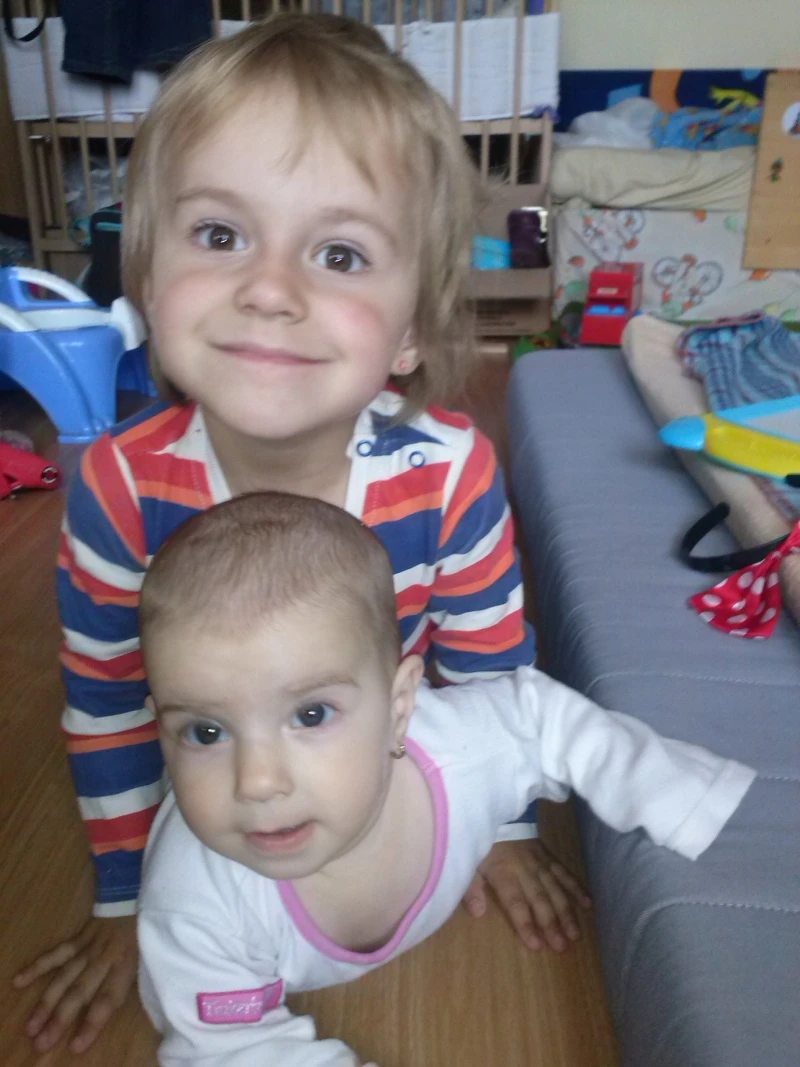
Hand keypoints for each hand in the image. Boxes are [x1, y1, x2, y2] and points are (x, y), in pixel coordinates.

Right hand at [13, 914, 137, 1052]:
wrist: (133, 898)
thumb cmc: (140, 938)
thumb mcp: (141, 963)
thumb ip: (123, 985)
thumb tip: (103, 1014)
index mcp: (124, 967)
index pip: (108, 999)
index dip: (92, 1023)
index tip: (76, 1046)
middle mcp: (104, 958)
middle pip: (80, 991)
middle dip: (61, 1019)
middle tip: (42, 1042)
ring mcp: (89, 947)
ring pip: (65, 977)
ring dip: (47, 1002)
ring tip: (31, 1026)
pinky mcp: (78, 938)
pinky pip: (57, 953)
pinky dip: (38, 967)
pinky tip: (19, 981)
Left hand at [462, 839, 590, 952]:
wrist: (499, 816)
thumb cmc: (484, 847)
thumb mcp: (470, 865)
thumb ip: (472, 889)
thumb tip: (477, 913)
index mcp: (504, 875)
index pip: (516, 903)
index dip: (526, 924)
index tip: (537, 945)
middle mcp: (526, 871)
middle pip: (540, 901)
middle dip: (552, 925)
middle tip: (562, 947)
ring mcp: (541, 864)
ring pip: (556, 890)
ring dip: (567, 913)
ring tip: (576, 935)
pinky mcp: (550, 857)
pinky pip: (566, 873)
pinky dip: (577, 888)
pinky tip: (588, 904)